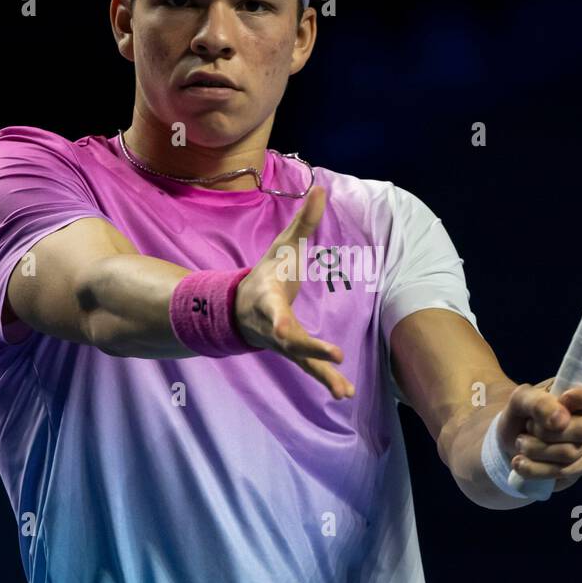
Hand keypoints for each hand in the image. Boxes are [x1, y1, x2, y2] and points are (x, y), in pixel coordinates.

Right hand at [234, 185, 355, 399]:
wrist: (236, 310)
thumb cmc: (266, 275)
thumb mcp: (283, 247)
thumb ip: (303, 222)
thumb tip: (321, 188)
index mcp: (268, 300)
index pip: (274, 311)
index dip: (281, 320)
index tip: (288, 330)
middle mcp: (274, 327)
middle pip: (291, 341)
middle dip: (311, 348)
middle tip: (334, 356)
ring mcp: (283, 344)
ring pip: (302, 362)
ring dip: (323, 375)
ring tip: (344, 392)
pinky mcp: (294, 353)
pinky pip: (310, 368)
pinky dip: (327, 379)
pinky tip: (345, 394)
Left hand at [496, 370, 581, 492]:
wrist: (513, 438)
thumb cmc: (522, 412)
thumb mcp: (520, 400)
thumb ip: (538, 403)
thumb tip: (561, 420)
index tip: (563, 399)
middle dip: (546, 431)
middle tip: (527, 426)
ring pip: (572, 453)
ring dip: (537, 450)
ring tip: (520, 443)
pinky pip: (566, 471)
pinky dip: (537, 468)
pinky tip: (521, 462)